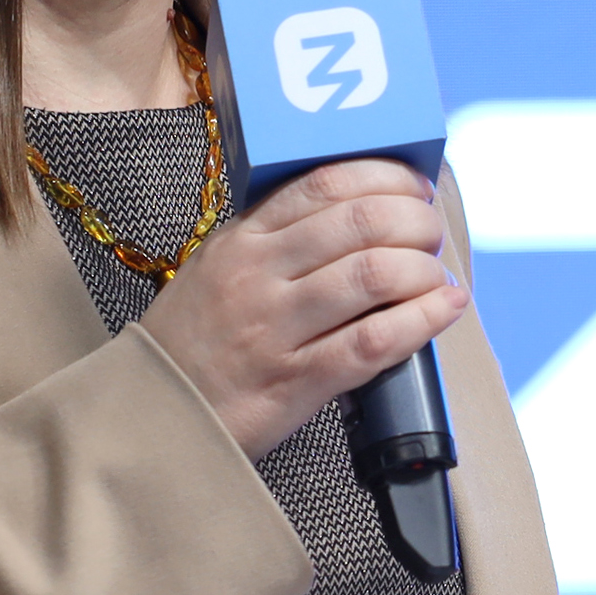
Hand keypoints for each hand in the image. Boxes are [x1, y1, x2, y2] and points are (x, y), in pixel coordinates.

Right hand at [136, 158, 468, 455]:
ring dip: (422, 269)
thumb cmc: (191, 344)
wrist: (151, 416)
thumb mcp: (216, 270)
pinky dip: (421, 320)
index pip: (324, 184)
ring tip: (437, 274)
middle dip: (414, 221)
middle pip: (359, 223)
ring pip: (372, 275)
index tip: (414, 185)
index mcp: (241, 240)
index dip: (385, 177)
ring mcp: (276, 328)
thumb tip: (356, 212)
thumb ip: (274, 240)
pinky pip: (373, 341)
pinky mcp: (295, 381)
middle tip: (431, 231)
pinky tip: (444, 307)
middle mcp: (258, 275)